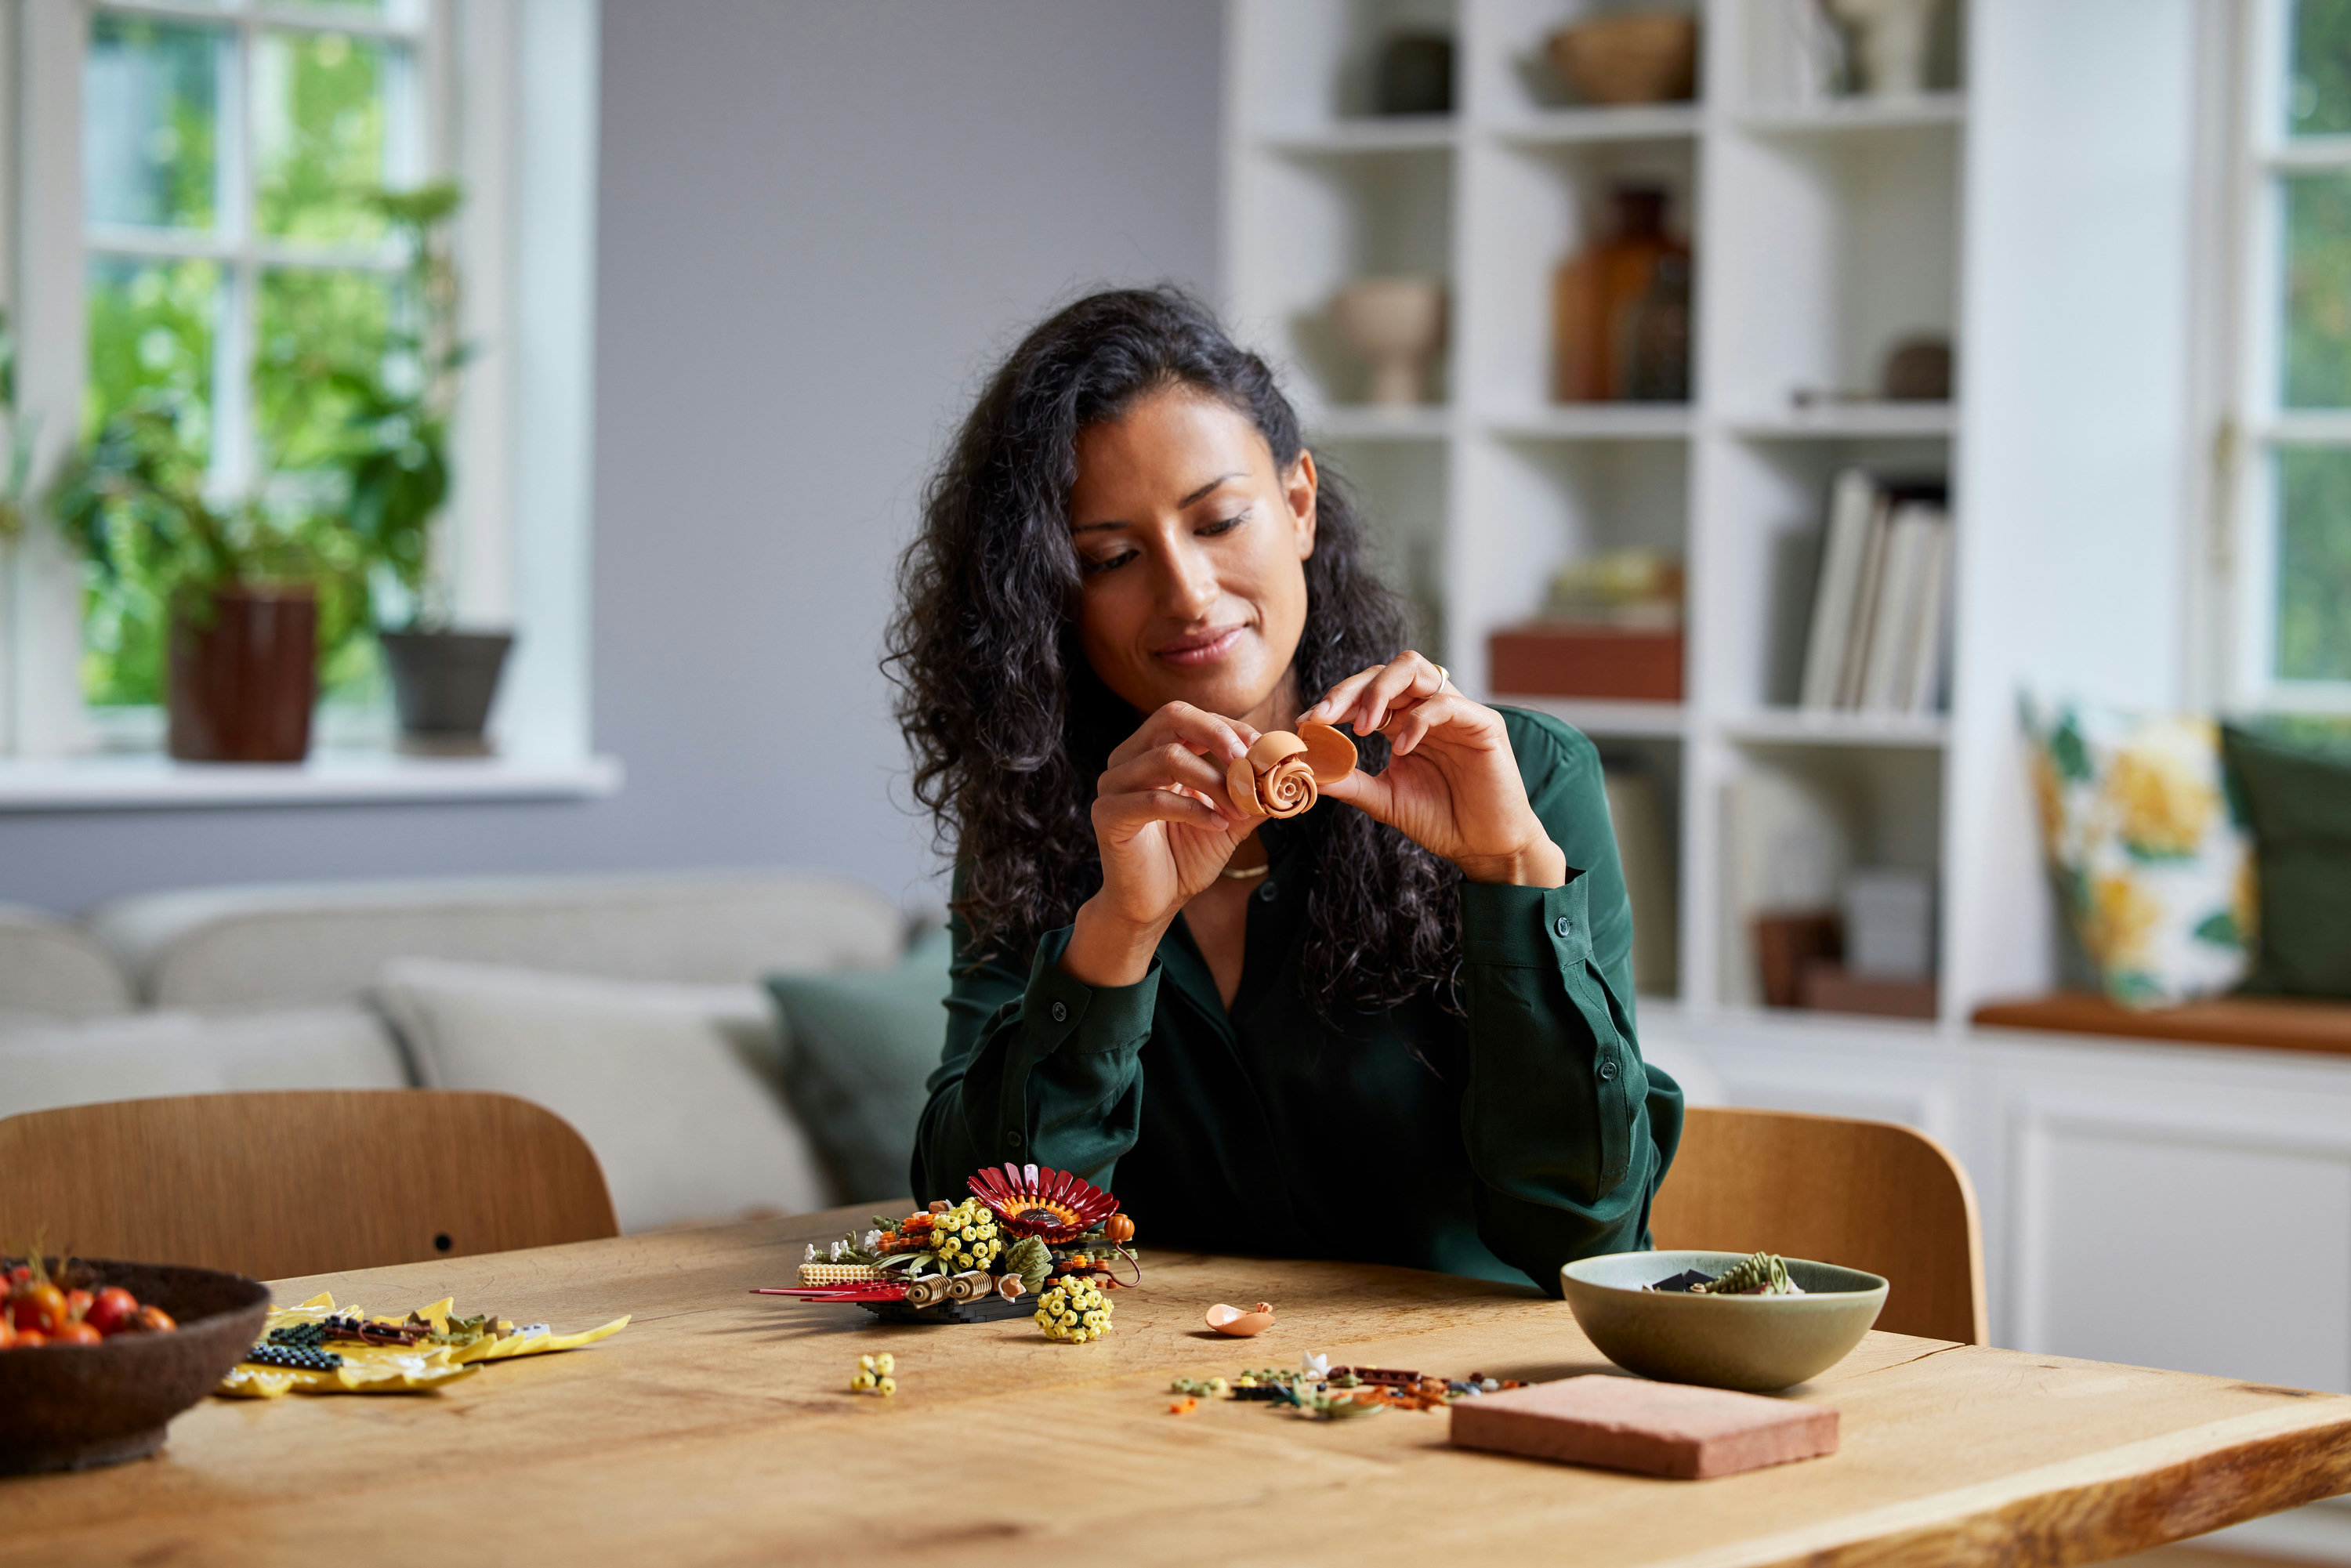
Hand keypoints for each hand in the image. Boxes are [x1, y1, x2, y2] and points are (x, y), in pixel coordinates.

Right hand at [1063, 702, 1259, 985]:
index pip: (1190, 717)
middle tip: (1249, 761)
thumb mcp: (1228, 820)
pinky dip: (1194, 810)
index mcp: (1152, 752)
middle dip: (1217, 733)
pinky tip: (1217, 826)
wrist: (1153, 902)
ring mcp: (1113, 785)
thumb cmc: (1184, 857)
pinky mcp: (1107, 815)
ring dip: (1213, 782)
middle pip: (1171, 717)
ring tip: (1239, 810)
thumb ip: (1252, 795)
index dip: (1229, 727)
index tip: (1264, 750)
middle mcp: (1128, 759)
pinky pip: (1155, 801)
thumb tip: (1289, 774)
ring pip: (1167, 757)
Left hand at [1302, 653, 1566, 886]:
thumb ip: (1350, 782)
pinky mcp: (1483, 723)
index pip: (1365, 692)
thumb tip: (1308, 771)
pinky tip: (1402, 748)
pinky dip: (1417, 720)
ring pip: (1415, 669)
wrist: (1484, 846)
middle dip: (1349, 689)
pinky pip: (1445, 704)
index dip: (1334, 701)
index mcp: (1404, 722)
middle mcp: (1427, 708)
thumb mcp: (1385, 799)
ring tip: (1362, 727)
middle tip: (1323, 717)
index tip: (1306, 722)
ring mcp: (1456, 712)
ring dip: (1380, 691)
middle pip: (1385, 671)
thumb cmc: (1440, 819)